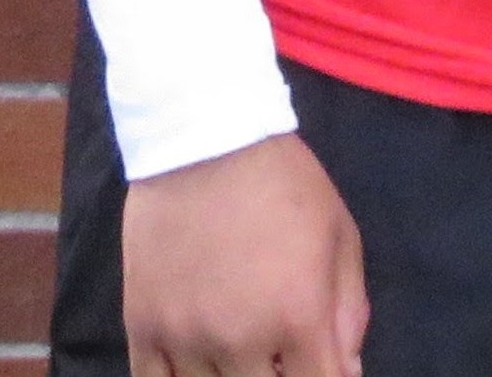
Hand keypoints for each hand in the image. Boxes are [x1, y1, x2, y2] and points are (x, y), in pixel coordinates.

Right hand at [121, 131, 368, 376]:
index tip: (320, 366)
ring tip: (242, 353)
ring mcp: (185, 337)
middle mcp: (241, 339)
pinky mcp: (141, 327)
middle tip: (281, 353)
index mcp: (299, 316)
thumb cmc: (285, 183)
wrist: (205, 138)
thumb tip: (349, 372)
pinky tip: (198, 365)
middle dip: (281, 376)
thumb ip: (349, 311)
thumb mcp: (340, 235)